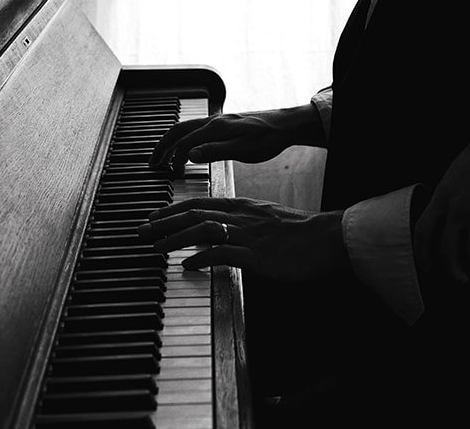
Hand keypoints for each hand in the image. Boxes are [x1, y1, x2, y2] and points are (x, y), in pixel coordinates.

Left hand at [136, 196, 348, 281]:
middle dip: (163, 222)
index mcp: (241, 207)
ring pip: (202, 230)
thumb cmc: (299, 233)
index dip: (172, 210)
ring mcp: (248, 235)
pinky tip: (188, 265)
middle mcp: (240, 217)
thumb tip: (220, 233)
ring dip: (175, 238)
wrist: (327, 238)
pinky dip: (202, 257)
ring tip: (156, 248)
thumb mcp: (265, 220)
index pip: (199, 203)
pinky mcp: (257, 255)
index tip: (153, 217)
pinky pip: (223, 253)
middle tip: (142, 231)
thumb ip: (241, 223)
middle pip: (193, 213)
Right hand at [147, 104, 323, 169]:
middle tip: (152, 162)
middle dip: (162, 146)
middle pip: (177, 131)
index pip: (184, 142)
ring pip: (185, 128)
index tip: (169, 174)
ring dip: (171, 141)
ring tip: (163, 156)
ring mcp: (217, 120)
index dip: (173, 159)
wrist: (285, 125)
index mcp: (215, 128)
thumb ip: (215, 151)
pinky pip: (194, 128)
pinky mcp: (223, 123)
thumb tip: (189, 156)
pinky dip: (183, 138)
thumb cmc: (268, 138)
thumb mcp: (243, 149)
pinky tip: (186, 148)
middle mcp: (212, 121)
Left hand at [415, 136, 469, 282]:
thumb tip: (446, 216)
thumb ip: (447, 198)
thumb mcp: (451, 176)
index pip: (423, 232)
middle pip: (447, 251)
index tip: (428, 266)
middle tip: (461, 278)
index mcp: (441, 198)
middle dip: (453, 270)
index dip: (422, 253)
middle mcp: (456, 210)